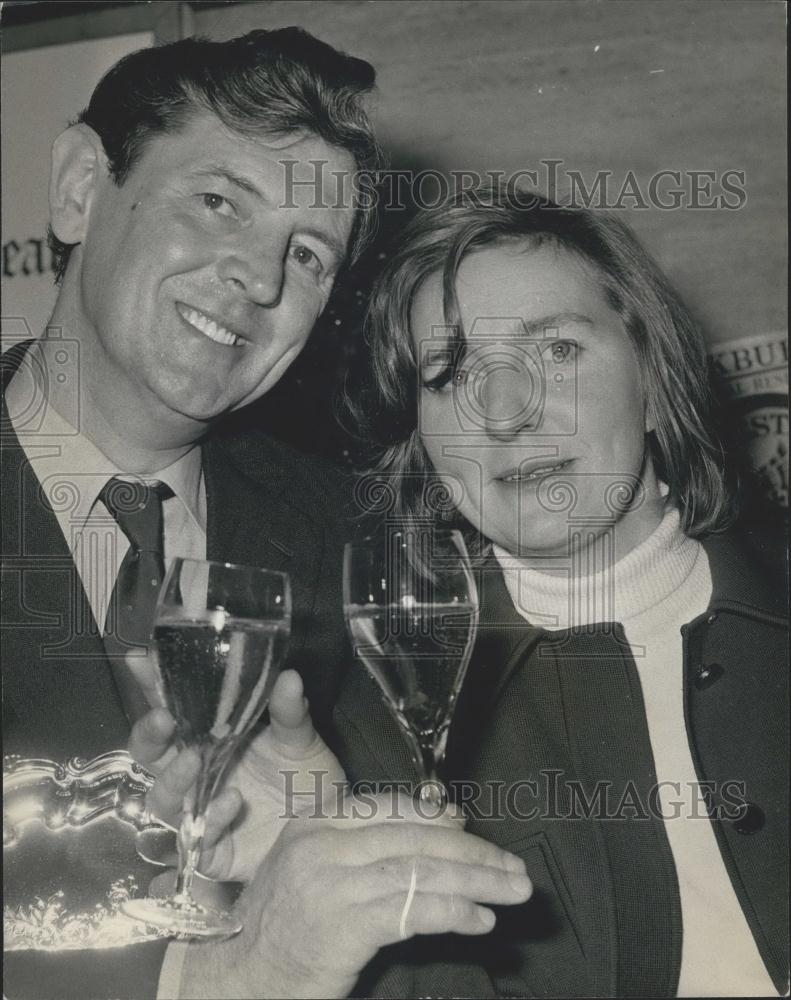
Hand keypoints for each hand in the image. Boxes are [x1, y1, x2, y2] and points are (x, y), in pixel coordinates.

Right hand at [129, 662, 345, 880]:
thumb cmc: (307, 781)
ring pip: (161, 800)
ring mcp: (200, 813)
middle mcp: (198, 774)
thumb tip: (289, 677)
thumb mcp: (302, 740)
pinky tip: (233, 802)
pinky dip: (211, 819)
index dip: (153, 684)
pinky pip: (195, 840)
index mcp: (212, 739)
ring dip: (173, 779)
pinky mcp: (211, 852)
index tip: (140, 660)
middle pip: (149, 756)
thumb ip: (291, 712)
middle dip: (147, 736)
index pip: (173, 707)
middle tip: (162, 719)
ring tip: (194, 760)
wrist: (329, 833)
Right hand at [176, 792, 532, 998]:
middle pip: (414, 837)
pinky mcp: (342, 923)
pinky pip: (411, 910)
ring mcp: (330, 881)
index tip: (477, 834)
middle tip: (514, 868)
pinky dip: (453, 912)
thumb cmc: (280, 927)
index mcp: (315, 820)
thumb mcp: (313, 870)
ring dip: (476, 880)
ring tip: (514, 891)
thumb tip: (442, 827)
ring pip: (420, 870)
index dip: (442, 820)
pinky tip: (480, 920)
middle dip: (473, 852)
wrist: (233, 977)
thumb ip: (364, 847)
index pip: (393, 808)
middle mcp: (322, 842)